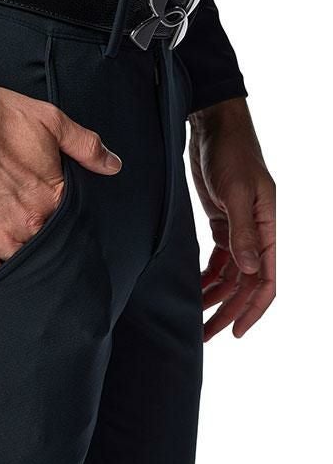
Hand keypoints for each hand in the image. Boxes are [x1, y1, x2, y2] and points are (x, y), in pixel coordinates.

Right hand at [0, 79, 120, 276]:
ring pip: (19, 263)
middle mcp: (27, 224)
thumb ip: (85, 146)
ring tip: (12, 243)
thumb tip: (112, 165)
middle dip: (41, 242)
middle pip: (44, 248)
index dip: (62, 226)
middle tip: (29, 230)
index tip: (54, 222)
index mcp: (51, 199)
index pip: (68, 227)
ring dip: (20, 257)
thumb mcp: (49, 120)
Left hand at [189, 98, 275, 341]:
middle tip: (204, 334)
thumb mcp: (237, 192)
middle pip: (246, 284)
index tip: (234, 332)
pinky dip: (207, 277)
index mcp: (270, 228)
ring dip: (214, 297)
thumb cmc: (230, 154)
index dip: (253, 309)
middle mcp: (258, 233)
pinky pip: (219, 261)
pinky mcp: (222, 225)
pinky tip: (194, 289)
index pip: (266, 279)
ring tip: (194, 317)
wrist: (213, 129)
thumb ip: (242, 231)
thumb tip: (249, 270)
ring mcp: (240, 230)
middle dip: (227, 311)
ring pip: (232, 276)